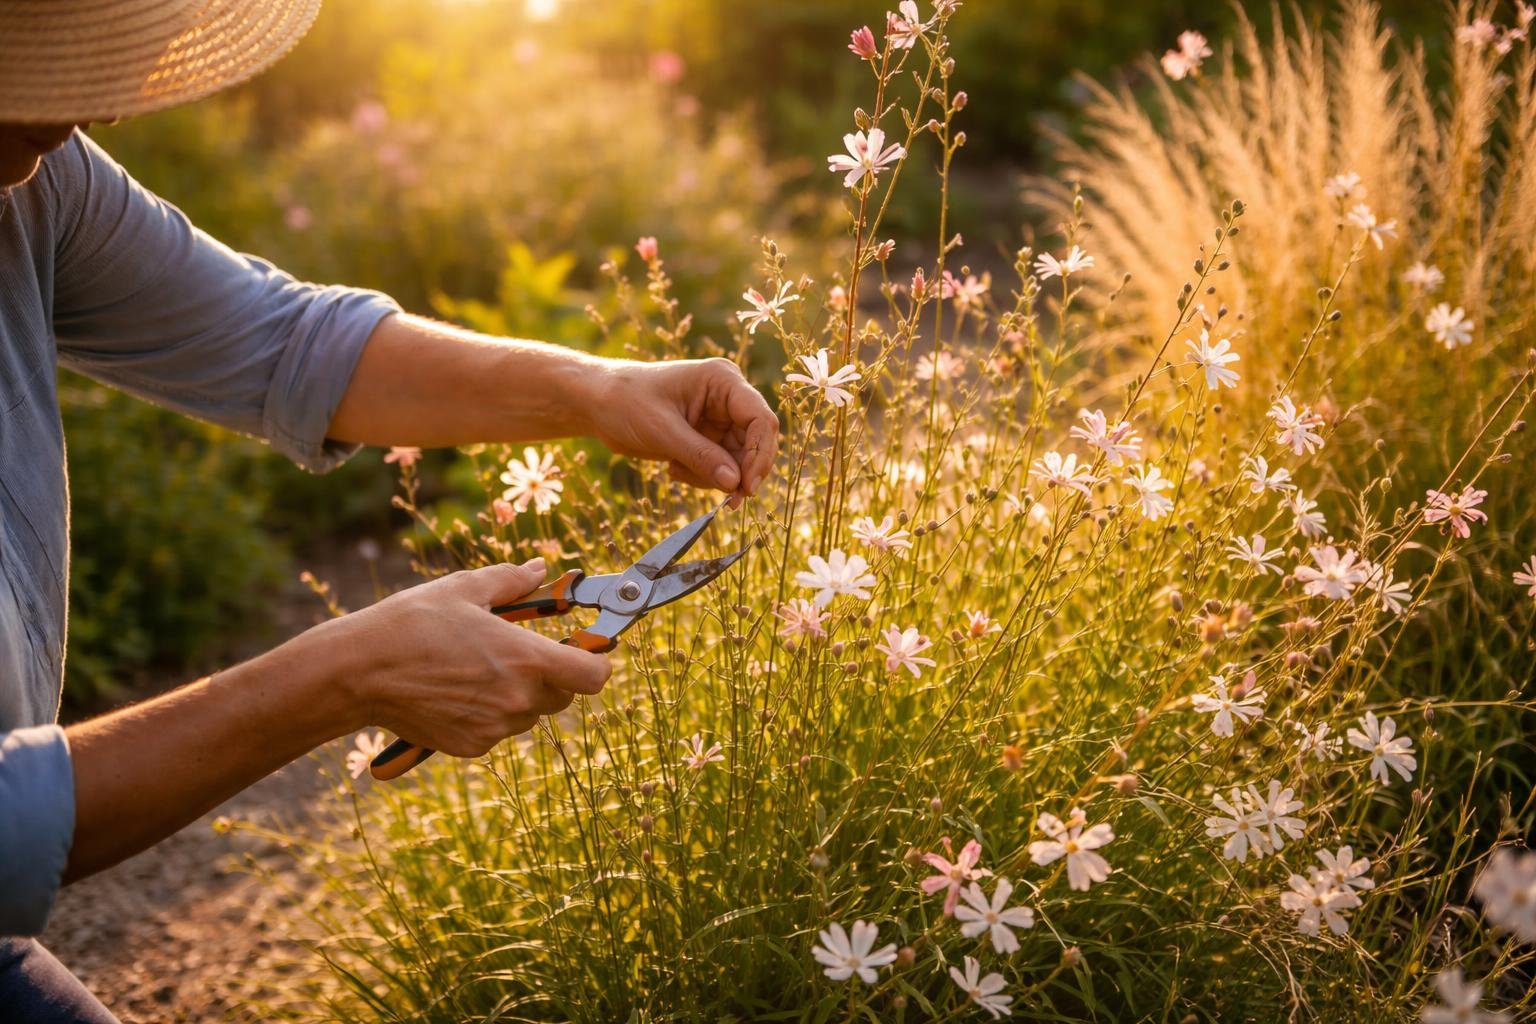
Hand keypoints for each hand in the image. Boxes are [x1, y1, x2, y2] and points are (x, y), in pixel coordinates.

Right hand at [334, 559, 610, 756]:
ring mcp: (495, 727)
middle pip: (563, 695)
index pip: (595, 676)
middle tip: (514, 651)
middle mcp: (518, 698)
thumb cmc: (411, 623)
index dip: (595, 662)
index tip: (582, 649)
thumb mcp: (464, 589)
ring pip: (529, 713)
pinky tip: (456, 690)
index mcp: (526, 658)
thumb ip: (512, 581)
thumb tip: (540, 569)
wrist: (359, 672)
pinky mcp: (472, 746)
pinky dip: (488, 713)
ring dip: (518, 694)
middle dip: (550, 674)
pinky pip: (498, 730)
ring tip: (475, 668)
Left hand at [589, 358, 778, 495]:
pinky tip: (673, 469)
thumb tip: (736, 484)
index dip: (760, 454)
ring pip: (738, 461)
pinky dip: (702, 477)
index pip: (760, 419)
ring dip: (713, 477)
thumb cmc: (626, 402)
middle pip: (755, 443)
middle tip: (729, 501)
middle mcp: (727, 398)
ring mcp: (719, 420)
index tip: (747, 487)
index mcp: (722, 381)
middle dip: (740, 472)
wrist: (598, 404)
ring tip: (678, 471)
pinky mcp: (707, 439)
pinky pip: (720, 467)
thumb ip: (701, 456)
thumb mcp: (662, 430)